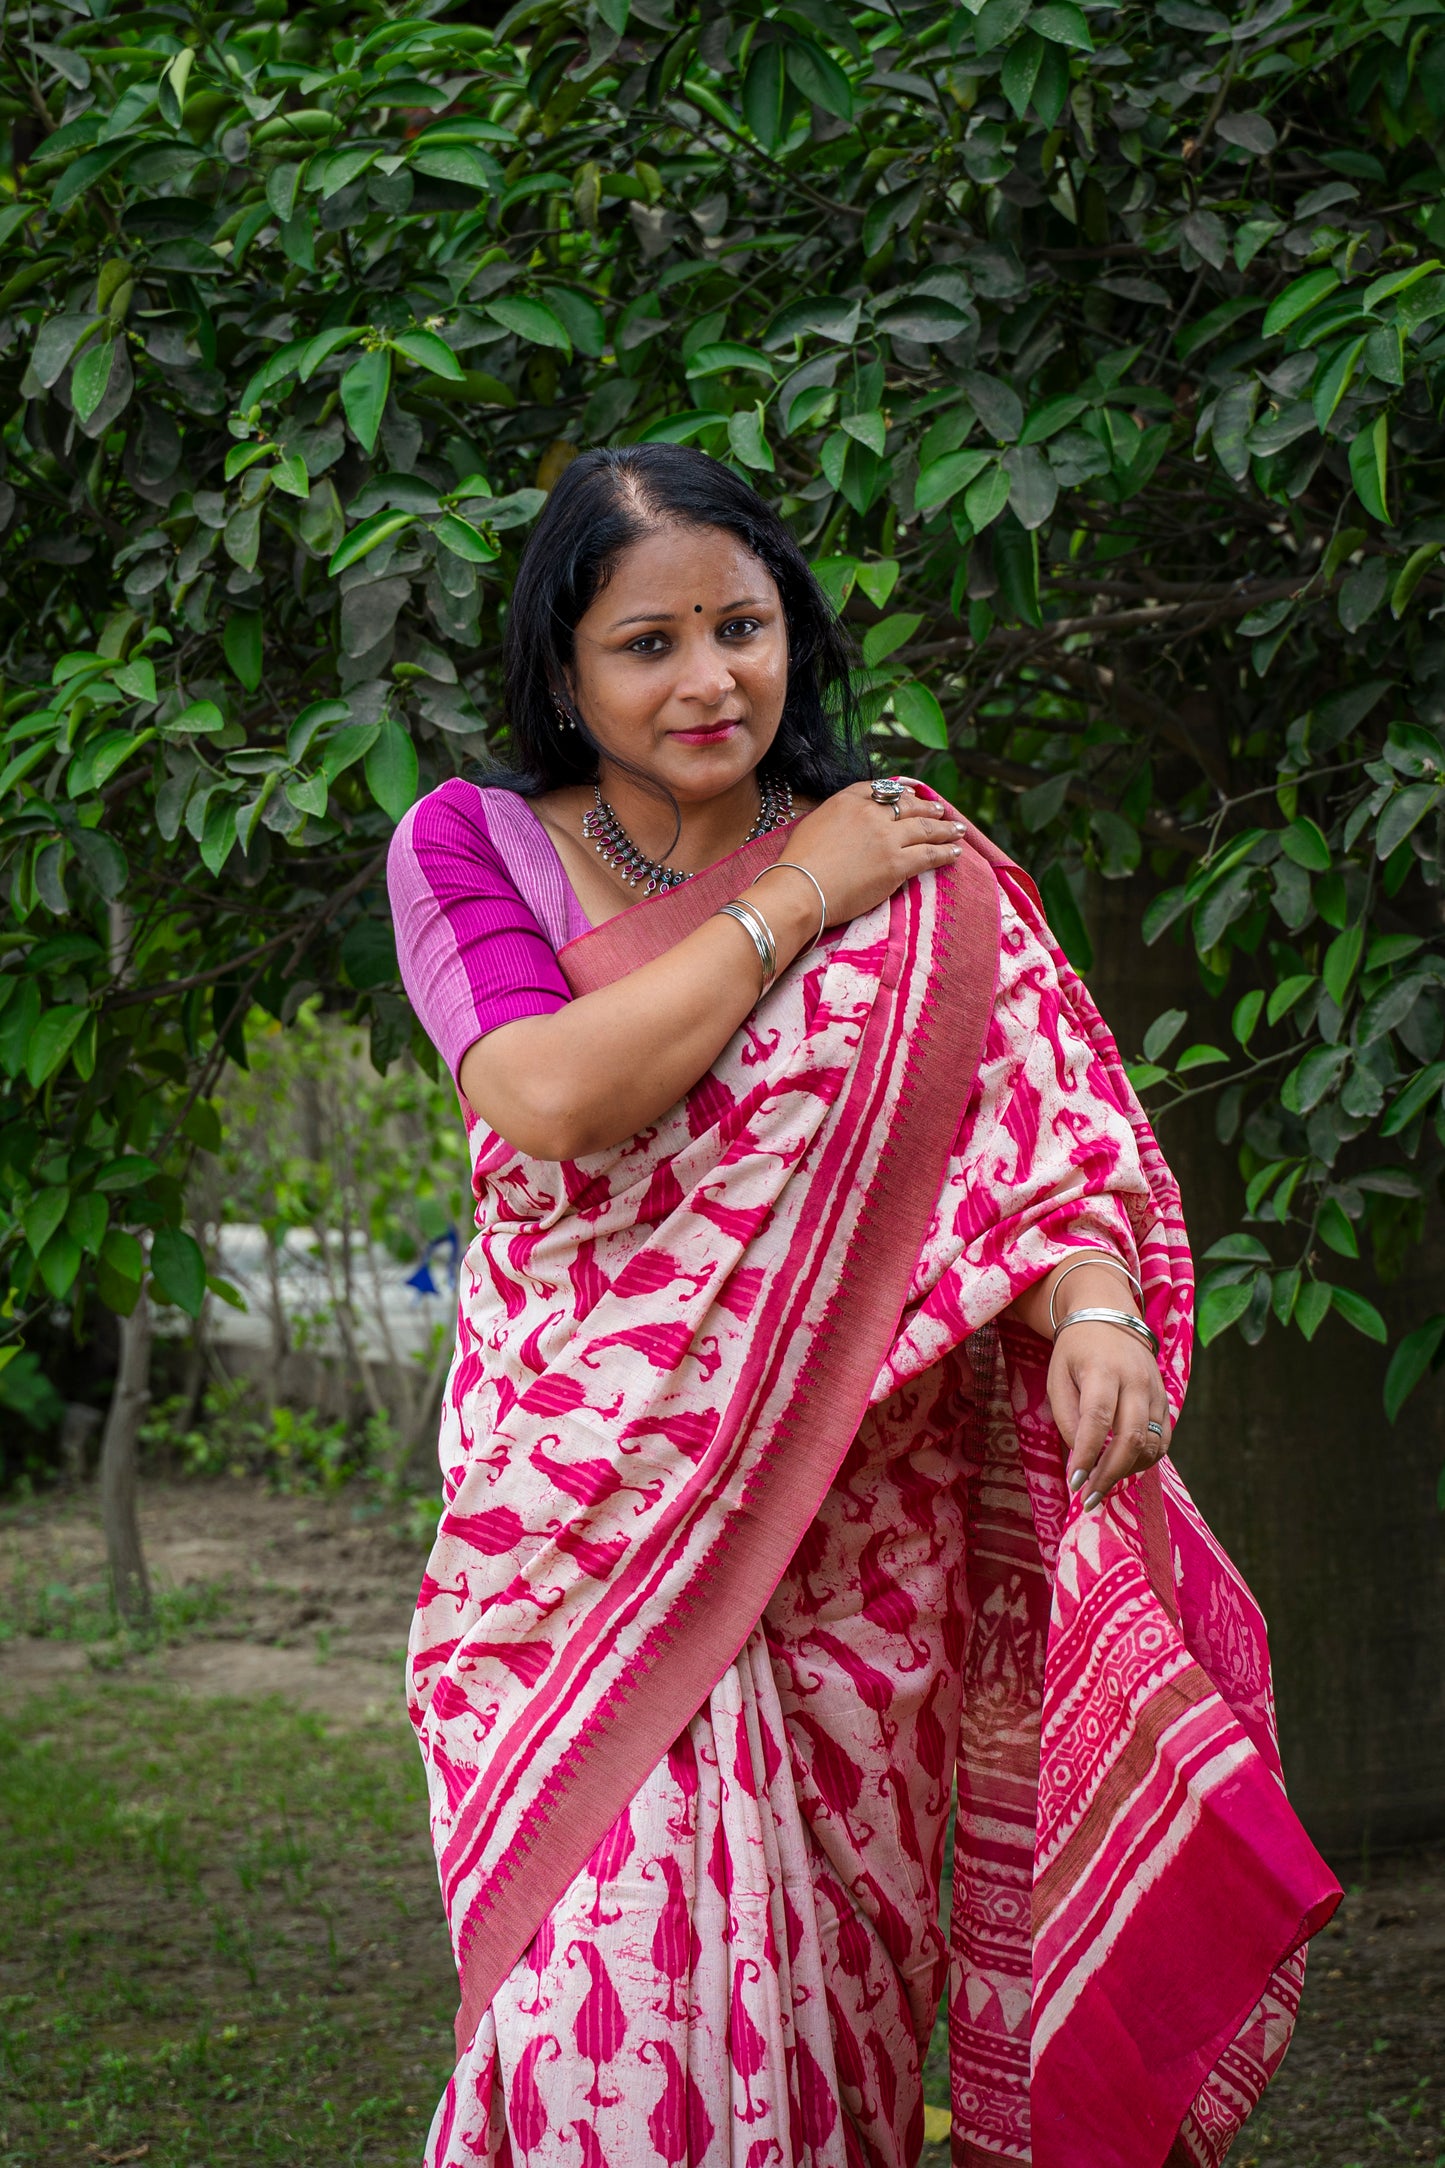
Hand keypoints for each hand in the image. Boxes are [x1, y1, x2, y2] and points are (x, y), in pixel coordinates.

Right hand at [756, 780, 965, 928]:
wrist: (800, 890)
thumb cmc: (797, 865)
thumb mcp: (813, 824)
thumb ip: (837, 817)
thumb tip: (850, 823)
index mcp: (848, 800)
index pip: (882, 791)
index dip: (903, 793)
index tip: (913, 795)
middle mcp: (871, 814)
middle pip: (908, 806)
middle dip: (928, 809)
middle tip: (941, 811)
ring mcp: (887, 838)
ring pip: (925, 829)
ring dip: (945, 829)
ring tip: (957, 829)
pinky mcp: (897, 864)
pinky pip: (929, 854)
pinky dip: (946, 853)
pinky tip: (955, 852)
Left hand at [1048, 1318, 1171, 1512]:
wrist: (1107, 1316)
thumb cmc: (1075, 1350)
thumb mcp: (1057, 1376)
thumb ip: (1067, 1416)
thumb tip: (1080, 1458)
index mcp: (1103, 1370)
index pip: (1098, 1419)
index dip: (1088, 1455)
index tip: (1075, 1483)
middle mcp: (1135, 1380)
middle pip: (1131, 1437)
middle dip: (1110, 1474)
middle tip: (1089, 1499)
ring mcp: (1155, 1390)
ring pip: (1150, 1443)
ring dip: (1128, 1472)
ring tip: (1102, 1486)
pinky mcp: (1165, 1399)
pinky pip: (1162, 1439)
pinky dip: (1145, 1460)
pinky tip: (1124, 1469)